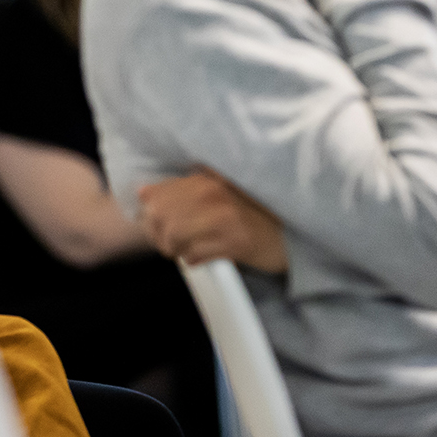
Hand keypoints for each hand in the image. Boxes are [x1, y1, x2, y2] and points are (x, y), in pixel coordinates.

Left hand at [138, 166, 287, 273]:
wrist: (292, 233)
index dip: (152, 215)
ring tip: (191, 249)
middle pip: (159, 218)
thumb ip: (184, 189)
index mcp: (205, 176)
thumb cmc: (254, 213)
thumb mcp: (219, 191)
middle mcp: (211, 192)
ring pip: (173, 238)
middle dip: (160, 236)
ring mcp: (222, 216)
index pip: (155, 195)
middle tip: (174, 244)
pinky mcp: (234, 242)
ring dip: (177, 250)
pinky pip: (194, 256)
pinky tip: (206, 255)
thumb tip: (144, 194)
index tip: (160, 224)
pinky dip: (194, 260)